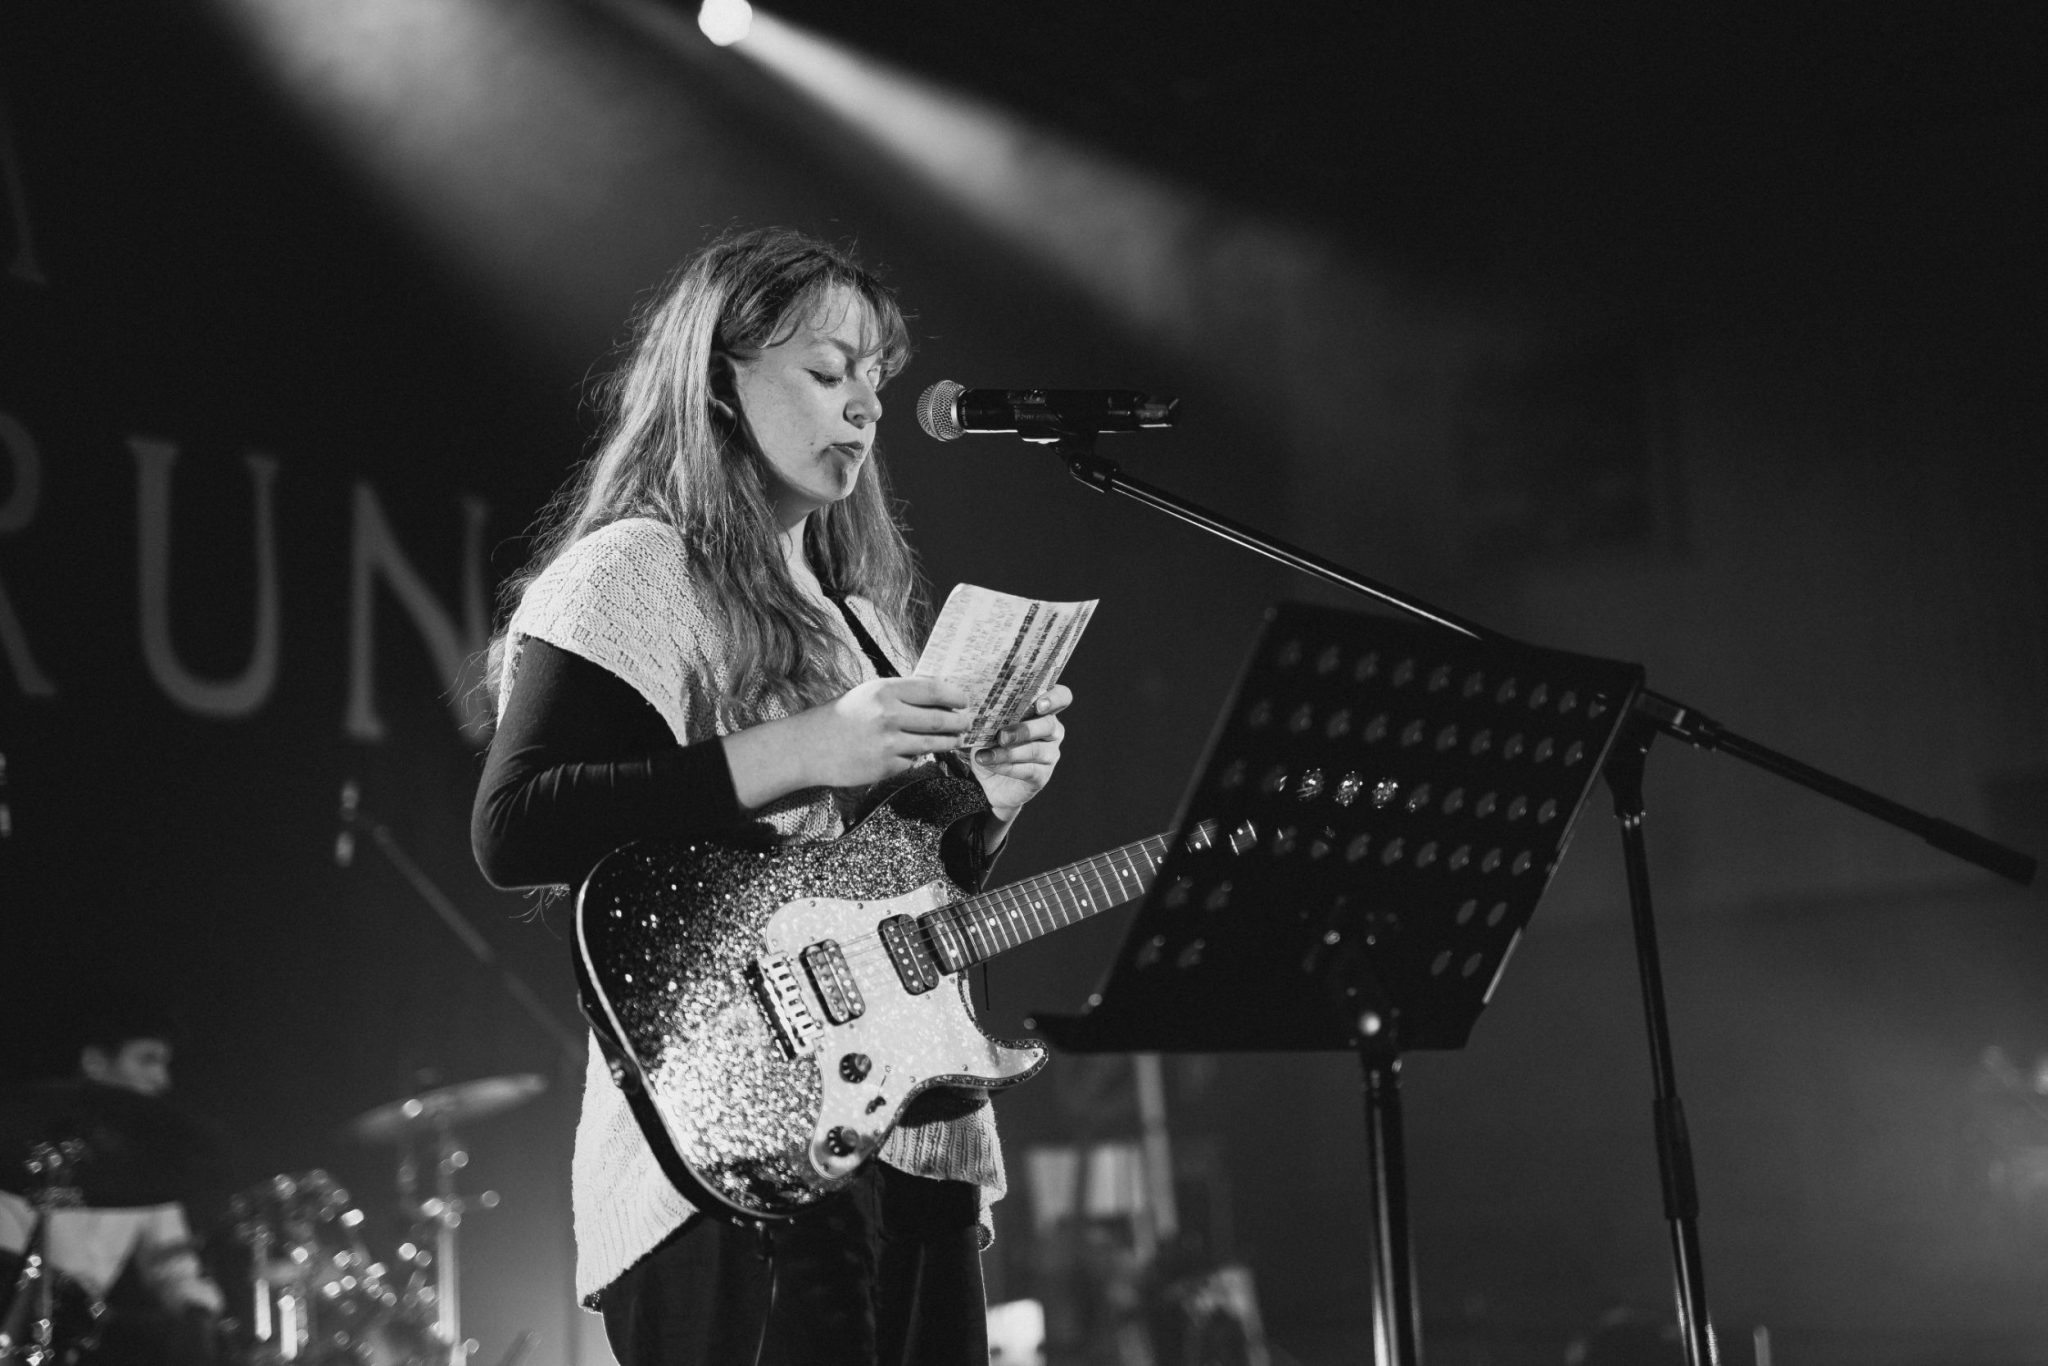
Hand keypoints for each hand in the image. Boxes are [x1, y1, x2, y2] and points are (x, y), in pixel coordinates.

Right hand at [788, 676, 971, 788]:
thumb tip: (941, 695)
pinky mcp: (885, 766)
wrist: (808, 746)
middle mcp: (889, 715)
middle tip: (967, 722)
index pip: (935, 690)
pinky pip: (914, 760)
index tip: (965, 701)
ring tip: (954, 739)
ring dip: (950, 742)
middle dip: (961, 722)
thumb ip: (902, 694)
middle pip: (941, 719)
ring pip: (934, 743)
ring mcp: (888, 743)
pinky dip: (917, 756)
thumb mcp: (870, 693)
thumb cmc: (842, 716)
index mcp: (885, 690)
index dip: (956, 696)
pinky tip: (911, 751)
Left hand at [969, 684, 1070, 823]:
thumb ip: (992, 714)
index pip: (1061, 697)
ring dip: (1008, 752)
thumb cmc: (990, 744)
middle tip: (1001, 736)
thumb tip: (982, 708)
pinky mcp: (1043, 775)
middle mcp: (1052, 731)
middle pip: (1049, 725)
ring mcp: (1050, 754)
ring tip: (985, 755)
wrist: (987, 780)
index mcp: (1042, 711)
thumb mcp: (988, 726)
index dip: (1054, 698)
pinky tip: (989, 763)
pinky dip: (1006, 767)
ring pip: (1036, 750)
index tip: (1038, 705)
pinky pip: (1028, 770)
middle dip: (1024, 730)